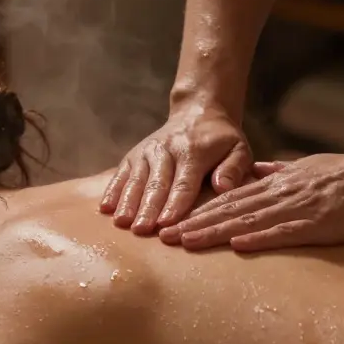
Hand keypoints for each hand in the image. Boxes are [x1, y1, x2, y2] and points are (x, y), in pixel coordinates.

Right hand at [100, 102, 251, 234]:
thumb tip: (223, 187)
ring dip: (128, 202)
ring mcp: (147, 151)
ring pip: (137, 179)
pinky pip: (122, 173)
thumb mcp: (238, 148)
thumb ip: (234, 168)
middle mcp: (167, 149)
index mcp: (194, 151)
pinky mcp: (134, 154)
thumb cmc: (220, 140)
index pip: (184, 182)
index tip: (167, 223)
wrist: (197, 113)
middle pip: (157, 183)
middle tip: (141, 230)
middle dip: (148, 208)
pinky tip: (105, 208)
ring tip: (121, 223)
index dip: (175, 203)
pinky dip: (113, 190)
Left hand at [158, 149, 343, 250]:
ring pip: (248, 220)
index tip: (173, 222)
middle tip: (164, 238)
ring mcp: (299, 208)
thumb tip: (253, 172)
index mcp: (277, 183)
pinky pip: (285, 231)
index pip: (230, 198)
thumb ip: (277, 172)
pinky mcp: (320, 222)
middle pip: (229, 210)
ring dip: (215, 232)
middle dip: (195, 224)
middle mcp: (281, 194)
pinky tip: (237, 244)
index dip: (199, 211)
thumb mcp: (305, 167)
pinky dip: (259, 237)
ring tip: (186, 242)